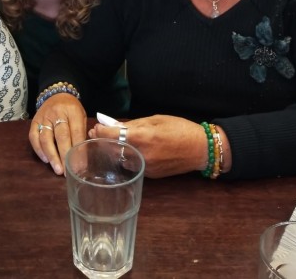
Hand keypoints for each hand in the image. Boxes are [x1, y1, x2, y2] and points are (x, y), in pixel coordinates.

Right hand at [29, 94, 86, 174]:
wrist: (57, 93)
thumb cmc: (72, 109)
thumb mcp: (81, 116)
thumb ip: (81, 132)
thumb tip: (83, 156)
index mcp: (72, 111)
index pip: (76, 132)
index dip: (78, 150)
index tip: (80, 165)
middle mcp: (57, 113)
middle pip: (61, 136)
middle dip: (64, 155)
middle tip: (67, 172)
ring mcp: (44, 117)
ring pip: (45, 138)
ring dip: (51, 156)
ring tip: (57, 169)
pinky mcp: (34, 121)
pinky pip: (33, 137)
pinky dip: (38, 150)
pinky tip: (45, 160)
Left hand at [89, 114, 209, 177]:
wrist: (200, 149)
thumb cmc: (179, 128)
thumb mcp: (156, 119)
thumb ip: (134, 124)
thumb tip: (116, 125)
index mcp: (142, 137)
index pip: (112, 136)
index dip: (101, 131)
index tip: (96, 127)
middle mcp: (141, 155)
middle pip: (113, 150)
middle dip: (102, 141)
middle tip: (96, 133)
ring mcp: (145, 167)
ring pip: (121, 160)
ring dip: (111, 151)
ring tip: (107, 141)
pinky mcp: (150, 175)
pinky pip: (132, 166)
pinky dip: (124, 158)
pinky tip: (123, 150)